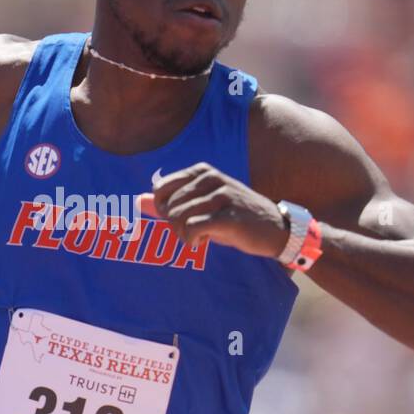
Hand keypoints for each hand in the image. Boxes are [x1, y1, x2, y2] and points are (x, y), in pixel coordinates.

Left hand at [137, 162, 288, 258]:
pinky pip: (192, 228)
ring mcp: (222, 196)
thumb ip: (170, 203)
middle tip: (189, 233)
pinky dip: (191, 240)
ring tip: (197, 237)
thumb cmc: (233, 217)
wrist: (275, 229)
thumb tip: (138, 200)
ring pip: (178, 218)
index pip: (160, 188)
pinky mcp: (229, 217)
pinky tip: (202, 241)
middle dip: (172, 226)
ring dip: (182, 235)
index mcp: (202, 172)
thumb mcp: (201, 206)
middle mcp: (211, 179)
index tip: (176, 220)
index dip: (161, 209)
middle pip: (168, 206)